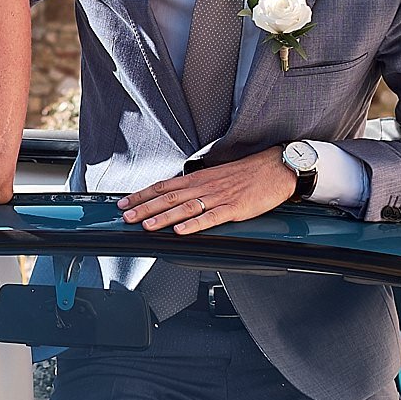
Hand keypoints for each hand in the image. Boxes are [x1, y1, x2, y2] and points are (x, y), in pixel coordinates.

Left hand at [119, 149, 298, 234]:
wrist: (275, 168)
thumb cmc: (247, 173)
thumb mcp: (216, 176)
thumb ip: (196, 186)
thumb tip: (176, 196)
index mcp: (199, 178)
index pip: (163, 186)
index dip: (142, 195)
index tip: (125, 202)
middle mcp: (205, 186)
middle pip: (169, 197)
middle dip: (144, 207)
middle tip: (125, 216)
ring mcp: (219, 197)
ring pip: (185, 208)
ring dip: (164, 218)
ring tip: (146, 226)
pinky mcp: (234, 208)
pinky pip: (211, 218)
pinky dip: (195, 225)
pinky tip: (182, 231)